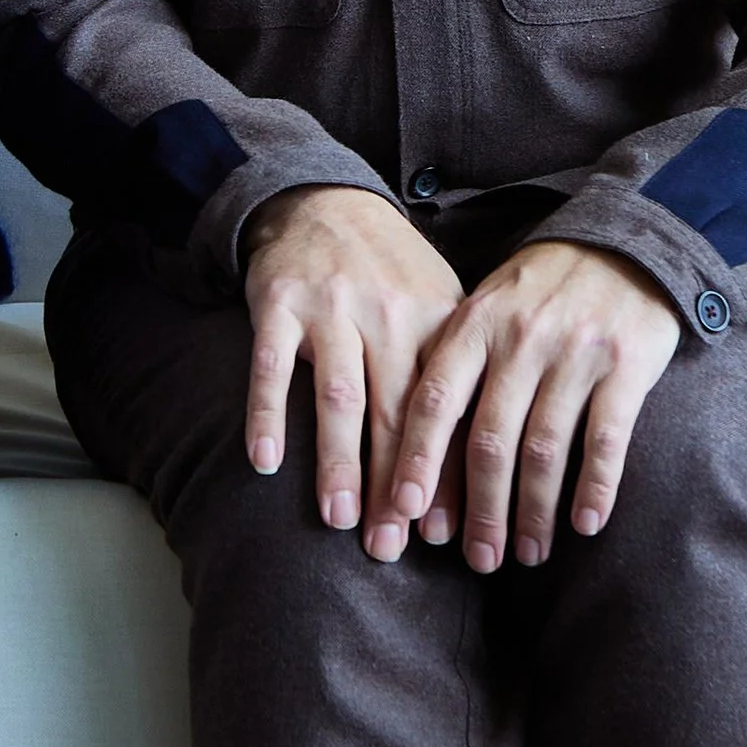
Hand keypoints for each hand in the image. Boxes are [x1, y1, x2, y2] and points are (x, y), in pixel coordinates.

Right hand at [240, 184, 465, 561]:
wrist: (324, 199)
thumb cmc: (390, 271)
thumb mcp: (436, 306)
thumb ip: (455, 376)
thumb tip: (480, 470)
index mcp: (435, 322)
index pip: (445, 413)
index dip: (445, 476)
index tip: (443, 535)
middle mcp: (387, 314)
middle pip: (394, 415)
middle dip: (394, 486)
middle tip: (390, 547)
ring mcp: (330, 308)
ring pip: (339, 397)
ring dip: (339, 462)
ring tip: (340, 519)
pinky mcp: (278, 303)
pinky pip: (270, 367)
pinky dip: (268, 416)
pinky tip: (265, 464)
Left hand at [390, 239, 681, 571]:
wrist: (623, 244)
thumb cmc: (540, 289)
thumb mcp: (486, 306)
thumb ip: (454, 362)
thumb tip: (412, 444)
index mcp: (474, 323)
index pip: (433, 400)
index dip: (416, 459)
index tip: (403, 511)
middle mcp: (519, 338)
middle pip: (489, 439)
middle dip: (480, 508)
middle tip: (476, 559)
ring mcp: (573, 353)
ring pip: (544, 449)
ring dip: (532, 510)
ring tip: (525, 553)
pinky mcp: (625, 366)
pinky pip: (606, 439)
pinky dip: (595, 487)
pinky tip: (585, 525)